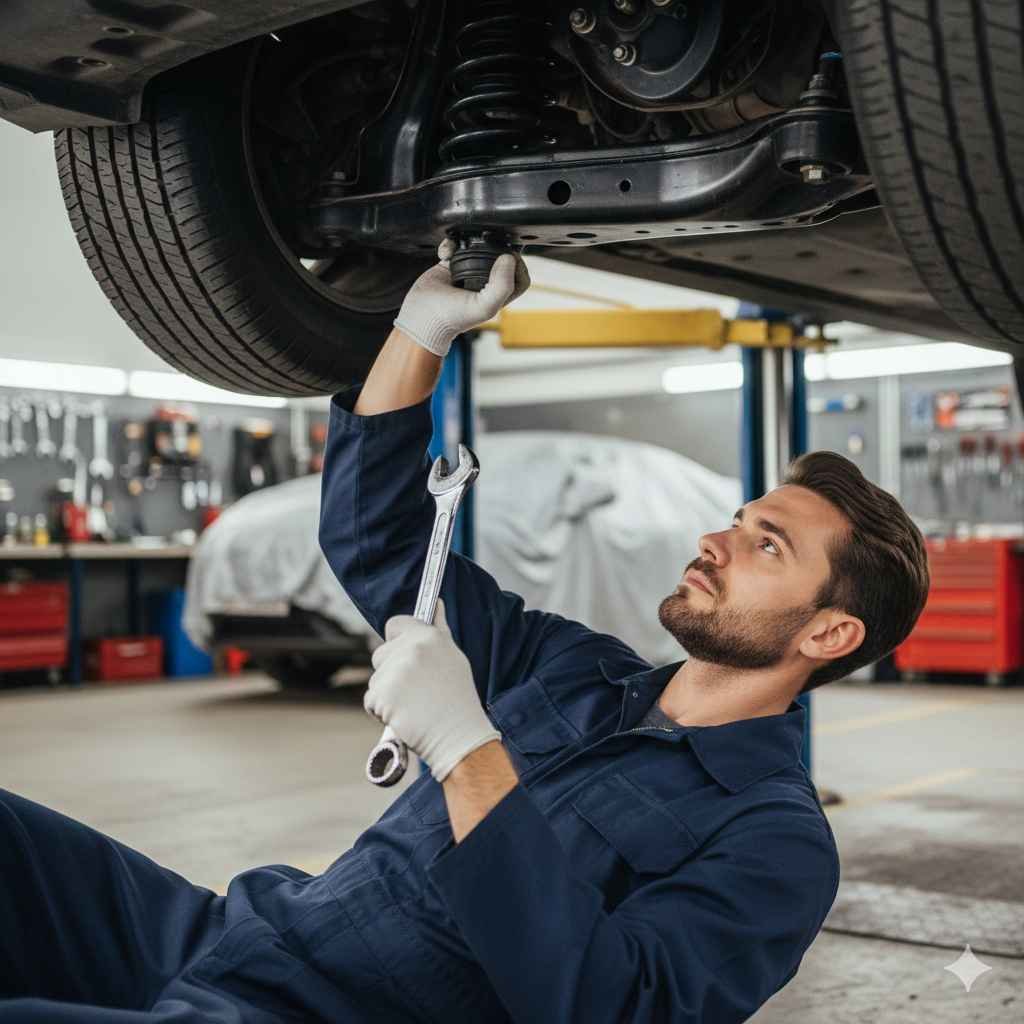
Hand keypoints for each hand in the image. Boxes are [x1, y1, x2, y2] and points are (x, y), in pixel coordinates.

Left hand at [365, 599, 501, 782]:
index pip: (394, 624)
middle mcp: (411, 650)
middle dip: (390, 671)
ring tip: (414, 705)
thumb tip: (435, 603)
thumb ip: (439, 629)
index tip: (405, 656)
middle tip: (416, 690)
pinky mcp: (382, 695)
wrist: (458, 736)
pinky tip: (405, 716)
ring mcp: (394, 672)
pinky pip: (371, 700)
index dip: (396, 641)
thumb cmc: (457, 698)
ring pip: (376, 679)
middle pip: (380, 654)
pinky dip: (382, 711)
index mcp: (429, 636)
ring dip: (388, 694)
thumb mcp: (453, 657)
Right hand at [392, 240, 530, 357]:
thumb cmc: (452, 318)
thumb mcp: (485, 306)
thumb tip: (508, 258)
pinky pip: (454, 247)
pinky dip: (450, 245)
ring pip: (477, 248)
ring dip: (470, 243)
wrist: (422, 317)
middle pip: (500, 257)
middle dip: (493, 248)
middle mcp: (485, 283)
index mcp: (498, 294)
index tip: (506, 259)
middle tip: (485, 245)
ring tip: (462, 248)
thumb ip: (502, 285)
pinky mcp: (450, 266)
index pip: (519, 276)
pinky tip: (446, 253)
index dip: (517, 265)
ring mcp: (468, 273)